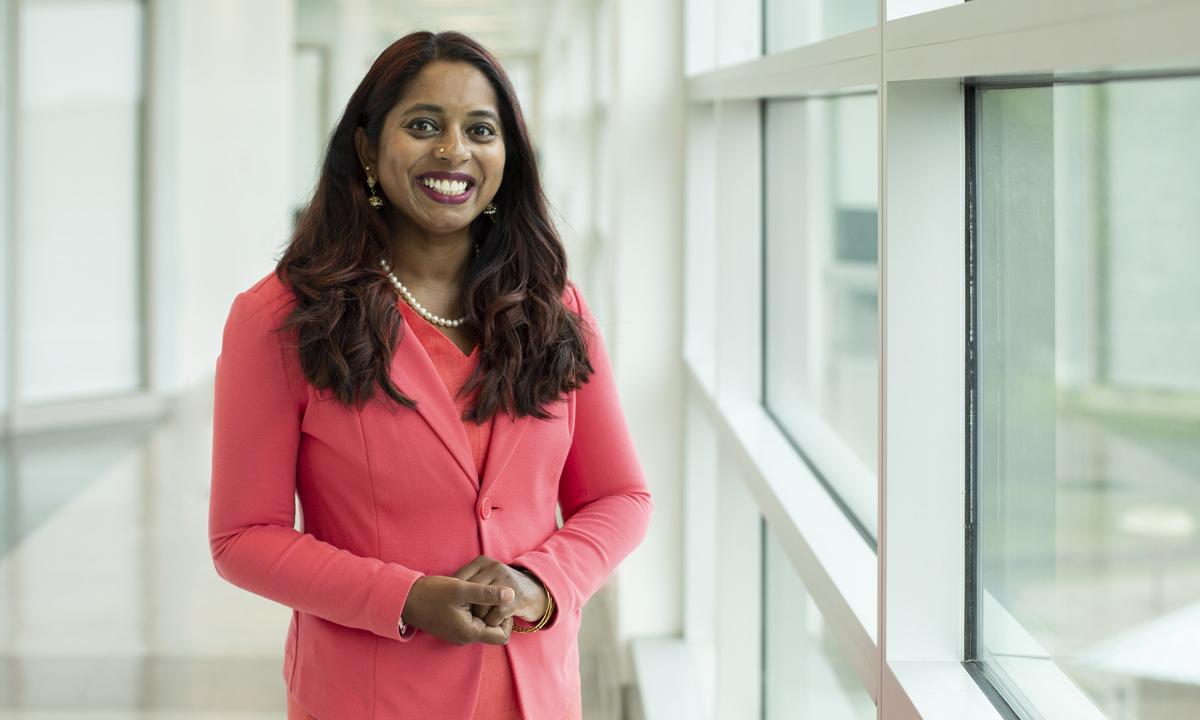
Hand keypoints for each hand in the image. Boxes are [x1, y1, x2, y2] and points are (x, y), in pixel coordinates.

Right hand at [400, 575, 514, 645]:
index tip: (500, 601)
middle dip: (494, 611)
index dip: (506, 619)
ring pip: (482, 624)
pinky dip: (473, 609)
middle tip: (488, 592)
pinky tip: (466, 595)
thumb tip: (512, 595)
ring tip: (476, 592)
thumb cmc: (431, 593)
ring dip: (483, 609)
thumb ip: (487, 593)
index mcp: (470, 632)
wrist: (404, 599)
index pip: (502, 636)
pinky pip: (471, 621)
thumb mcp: (462, 589)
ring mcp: (458, 634)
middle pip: (493, 630)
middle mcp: (465, 637)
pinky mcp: (452, 627)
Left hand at [452, 555, 548, 627]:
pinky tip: (492, 622)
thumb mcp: (485, 576)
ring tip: (480, 620)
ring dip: (478, 618)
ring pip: (480, 606)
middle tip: (467, 617)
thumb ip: (467, 579)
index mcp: (484, 561)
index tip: (456, 607)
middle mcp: (495, 568)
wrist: (533, 591)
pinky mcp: (515, 599)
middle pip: (469, 593)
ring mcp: (506, 582)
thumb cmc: (501, 586)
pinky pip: (494, 616)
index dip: (455, 597)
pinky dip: (491, 623)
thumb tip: (440, 588)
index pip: (459, 580)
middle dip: (467, 608)